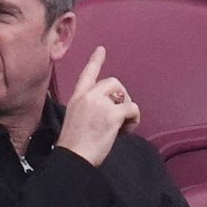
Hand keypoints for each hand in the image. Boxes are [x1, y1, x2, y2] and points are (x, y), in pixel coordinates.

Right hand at [56, 46, 139, 165]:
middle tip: (121, 114)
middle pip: (113, 83)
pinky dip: (134, 120)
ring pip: (125, 96)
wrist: (73, 157)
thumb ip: (90, 109)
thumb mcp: (75, 119)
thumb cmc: (74, 145)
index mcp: (77, 98)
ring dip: (128, 110)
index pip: (87, 74)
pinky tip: (125, 131)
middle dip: (122, 96)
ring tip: (121, 127)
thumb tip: (110, 112)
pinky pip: (132, 109)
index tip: (101, 49)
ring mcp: (100, 104)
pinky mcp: (112, 114)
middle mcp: (88, 96)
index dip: (95, 61)